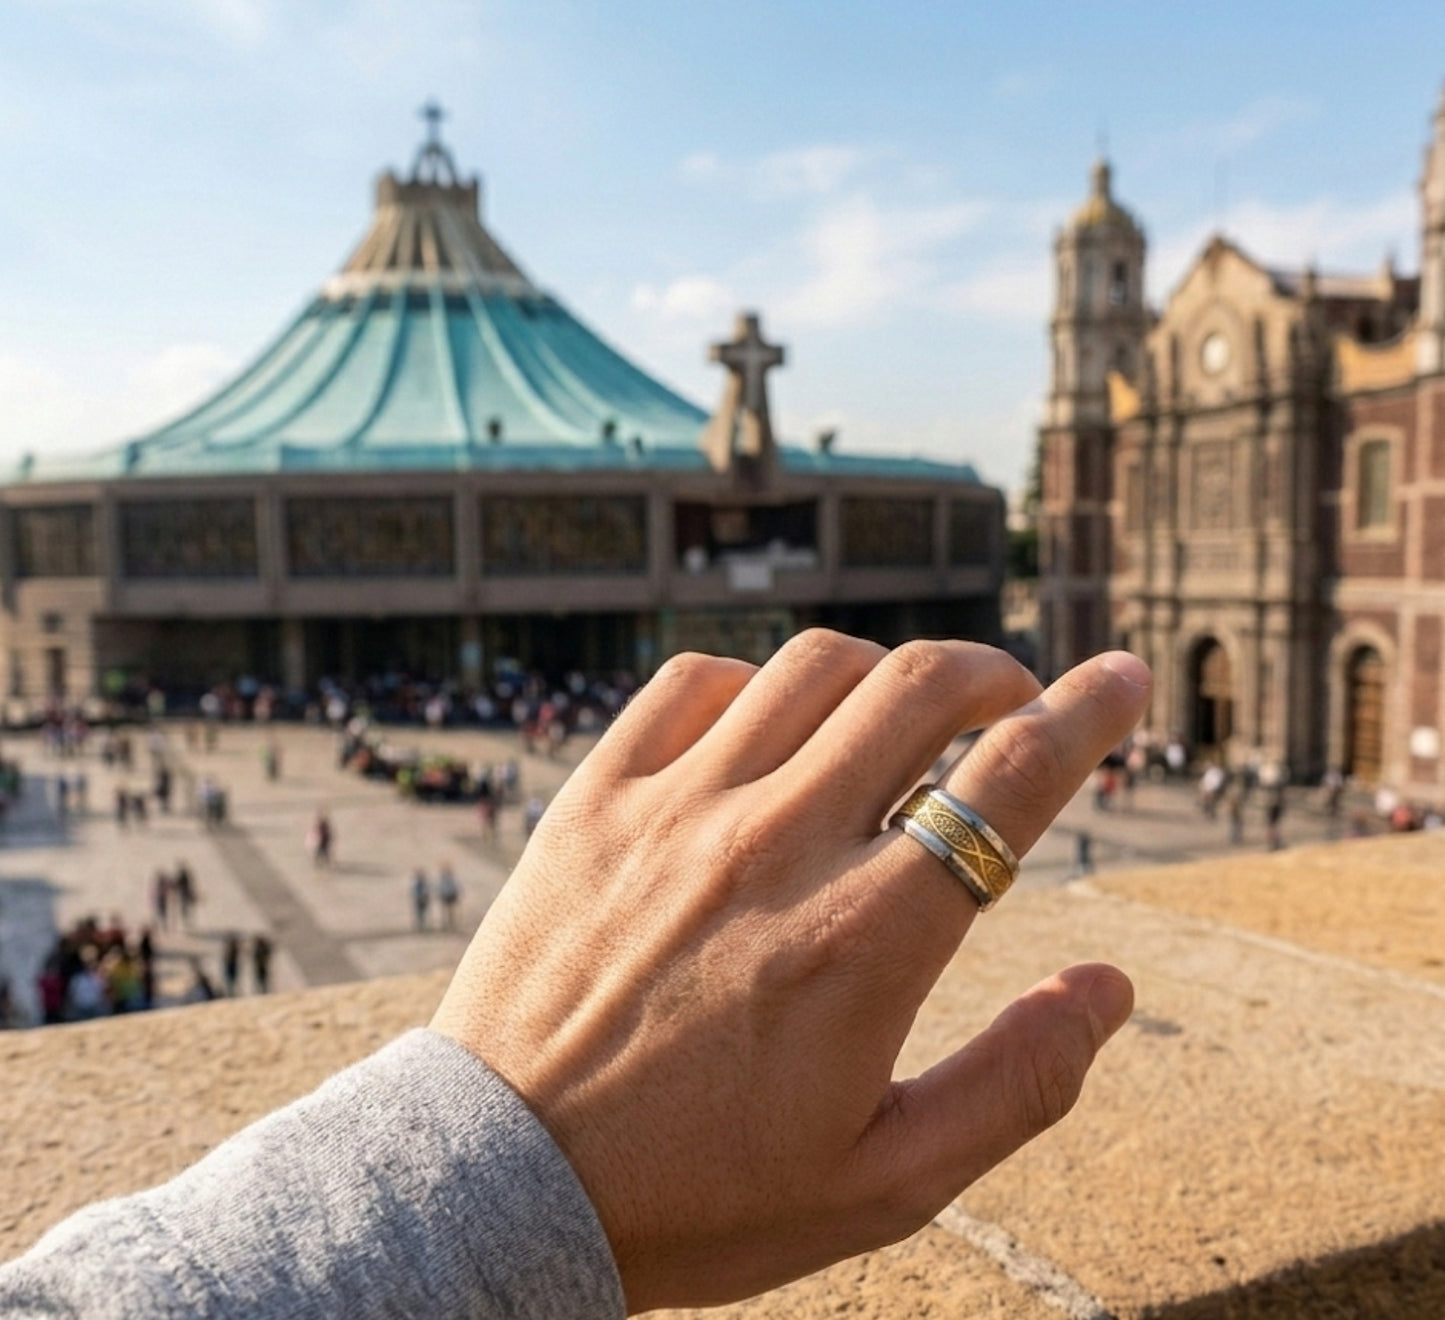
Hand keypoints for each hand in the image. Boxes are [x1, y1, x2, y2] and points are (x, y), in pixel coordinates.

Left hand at [432, 631, 1149, 1311]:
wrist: (505, 1186)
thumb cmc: (702, 1195)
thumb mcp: (884, 1183)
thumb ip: (1017, 1086)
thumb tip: (1110, 985)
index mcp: (862, 941)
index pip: (1009, 783)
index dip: (1091, 714)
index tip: (1128, 677)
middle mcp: (775, 848)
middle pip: (921, 688)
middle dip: (997, 674)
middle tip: (1014, 705)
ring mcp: (676, 810)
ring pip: (814, 665)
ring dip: (884, 672)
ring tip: (898, 719)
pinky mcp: (595, 797)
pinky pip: (694, 681)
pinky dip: (757, 682)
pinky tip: (769, 729)